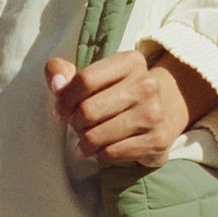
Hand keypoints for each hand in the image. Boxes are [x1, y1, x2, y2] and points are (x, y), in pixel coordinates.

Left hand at [45, 50, 217, 168]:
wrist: (161, 114)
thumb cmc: (117, 95)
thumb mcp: (94, 77)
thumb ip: (65, 72)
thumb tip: (56, 84)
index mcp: (131, 62)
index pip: (85, 80)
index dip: (65, 100)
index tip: (59, 112)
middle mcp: (147, 84)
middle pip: (88, 110)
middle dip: (75, 123)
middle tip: (76, 127)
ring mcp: (155, 113)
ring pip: (97, 135)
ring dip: (85, 142)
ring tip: (86, 141)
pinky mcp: (158, 140)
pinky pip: (112, 153)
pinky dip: (100, 154)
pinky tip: (101, 151)